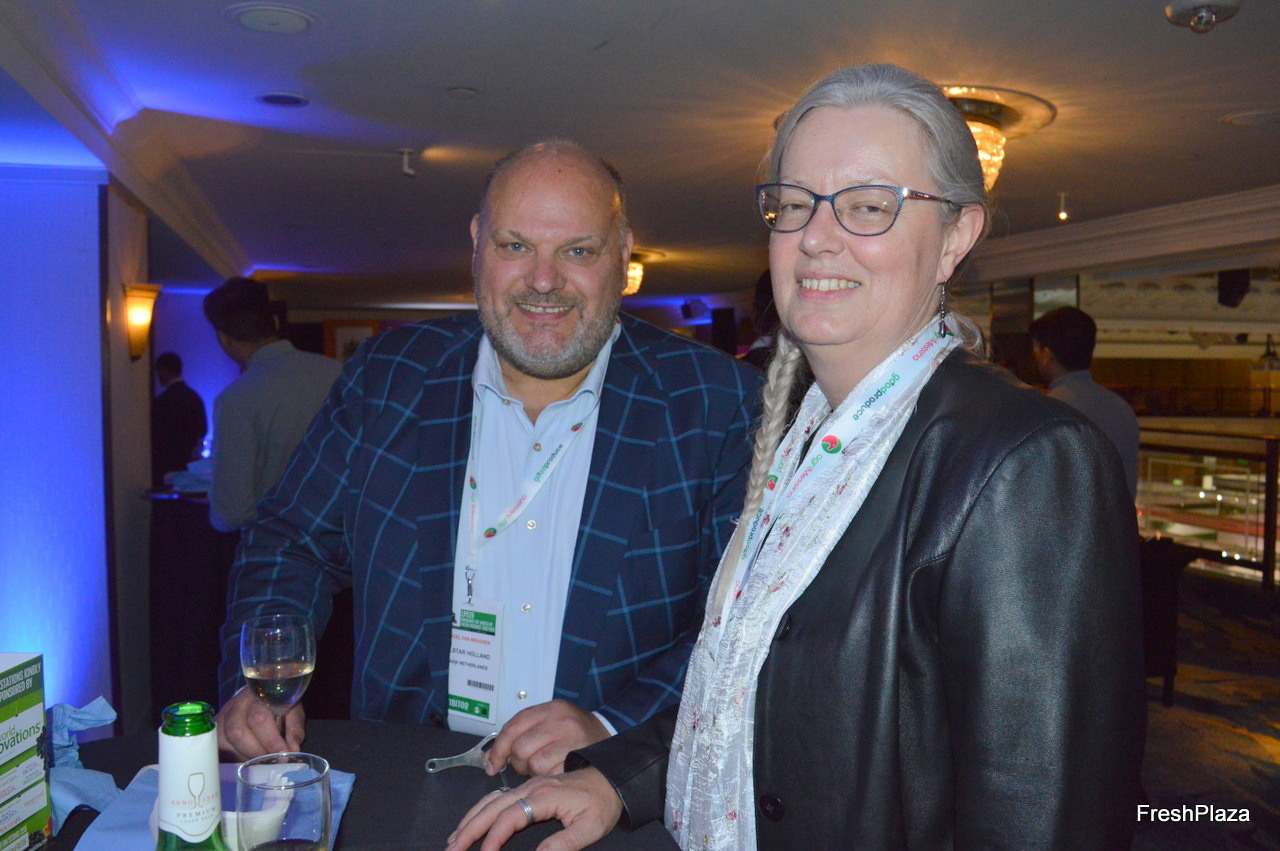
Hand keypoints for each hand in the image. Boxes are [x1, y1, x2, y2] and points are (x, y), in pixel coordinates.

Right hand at [214, 686, 305, 758]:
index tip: (283, 756)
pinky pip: (218, 747)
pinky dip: (231, 758)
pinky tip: (245, 760)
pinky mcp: (215, 728)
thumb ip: (294, 730)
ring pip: (224, 741)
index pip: (259, 719)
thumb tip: (293, 751)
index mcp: (259, 697)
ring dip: (243, 756)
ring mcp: (223, 716)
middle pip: (237, 732)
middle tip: (270, 761)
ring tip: (259, 761)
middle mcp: (237, 705)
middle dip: (255, 752)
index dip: (271, 741)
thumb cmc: (278, 704)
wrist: (261, 693)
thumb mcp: (293, 712)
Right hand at [446, 768, 621, 850]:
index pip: (510, 817)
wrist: (612, 777)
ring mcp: (529, 786)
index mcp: (544, 795)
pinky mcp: (530, 788)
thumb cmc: (602, 802)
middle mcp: (531, 787)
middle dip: (469, 829)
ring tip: (454, 839)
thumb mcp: (590, 828)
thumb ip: (563, 844)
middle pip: (492, 806)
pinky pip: (498, 796)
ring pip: (491, 800)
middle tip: (452, 849)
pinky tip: (472, 820)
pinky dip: (481, 809)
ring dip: (471, 819)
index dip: (494, 837)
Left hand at [485, 700, 609, 776]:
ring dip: (534, 772)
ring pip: (534, 764)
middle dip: (518, 763)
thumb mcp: (550, 723)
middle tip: (528, 765)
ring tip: (546, 766)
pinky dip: (548, 777)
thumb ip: (521, 733)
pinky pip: (549, 775)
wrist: (611, 739)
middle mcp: (560, 719)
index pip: (512, 727)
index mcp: (550, 708)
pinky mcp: (577, 758)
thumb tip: (490, 758)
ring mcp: (571, 738)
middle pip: (520, 748)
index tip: (492, 765)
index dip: (498, 749)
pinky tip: (556, 772)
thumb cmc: (575, 734)